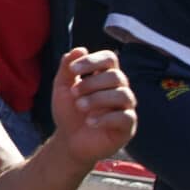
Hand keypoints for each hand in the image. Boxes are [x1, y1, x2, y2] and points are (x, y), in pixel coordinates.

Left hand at [50, 49, 136, 164]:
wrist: (69, 140)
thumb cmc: (69, 111)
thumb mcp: (62, 88)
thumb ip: (67, 68)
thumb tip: (80, 49)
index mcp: (104, 76)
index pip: (109, 58)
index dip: (93, 60)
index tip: (73, 70)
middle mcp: (119, 89)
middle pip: (116, 76)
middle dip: (92, 83)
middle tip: (74, 93)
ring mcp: (125, 107)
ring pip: (123, 95)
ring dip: (98, 99)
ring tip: (79, 106)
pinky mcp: (127, 126)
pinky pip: (125, 117)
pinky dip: (106, 118)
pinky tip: (90, 122)